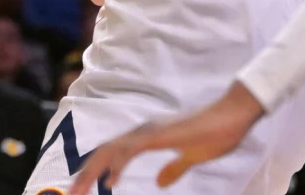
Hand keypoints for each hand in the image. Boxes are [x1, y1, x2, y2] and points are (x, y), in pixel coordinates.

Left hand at [71, 82, 265, 193]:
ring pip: (111, 150)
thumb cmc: (215, 134)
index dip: (95, 169)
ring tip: (79, 190)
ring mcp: (149, 131)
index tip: (82, 187)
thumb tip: (159, 183)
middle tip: (71, 193)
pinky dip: (116, 164)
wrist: (233, 116)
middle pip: (104, 151)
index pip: (113, 153)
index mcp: (147, 136)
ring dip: (93, 171)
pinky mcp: (158, 135)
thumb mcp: (191, 157)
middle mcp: (142, 131)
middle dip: (85, 173)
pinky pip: (130, 150)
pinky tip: (108, 181)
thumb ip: (174, 169)